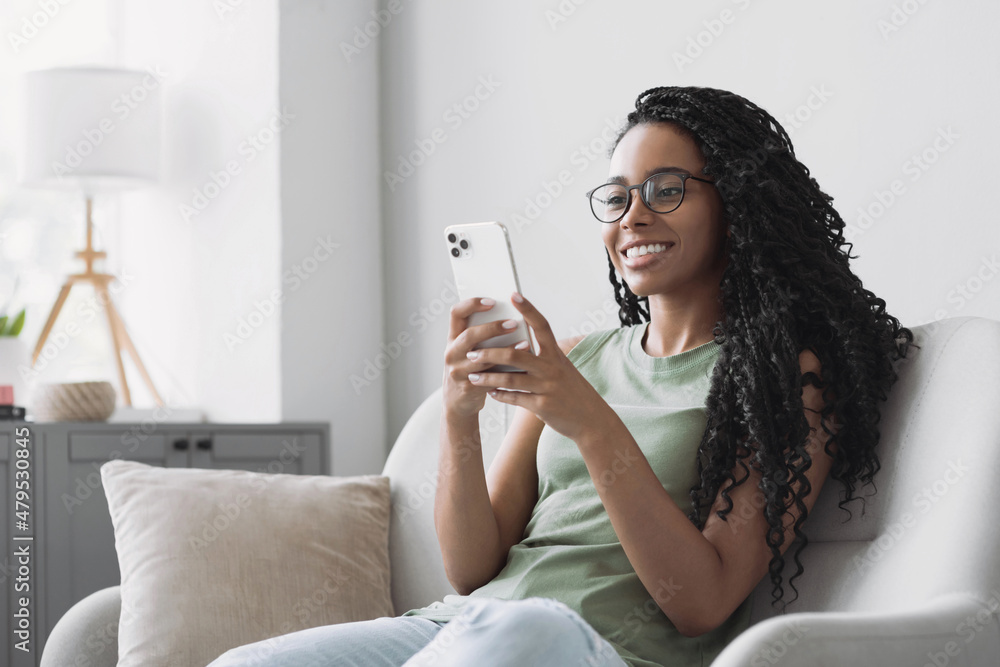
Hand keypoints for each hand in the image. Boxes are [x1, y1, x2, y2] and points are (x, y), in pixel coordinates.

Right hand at [443, 296, 529, 419]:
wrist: (458, 404)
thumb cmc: (471, 370)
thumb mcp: (469, 351)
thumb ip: (483, 336)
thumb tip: (514, 317)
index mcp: (453, 338)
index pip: (456, 313)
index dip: (472, 304)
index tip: (492, 301)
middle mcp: (452, 352)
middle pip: (469, 335)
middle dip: (492, 328)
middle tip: (513, 323)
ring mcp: (458, 371)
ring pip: (481, 358)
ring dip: (505, 350)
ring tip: (526, 343)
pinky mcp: (468, 388)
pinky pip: (489, 378)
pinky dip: (507, 372)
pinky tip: (522, 368)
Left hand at [466, 292, 612, 441]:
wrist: (592, 419)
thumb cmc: (573, 391)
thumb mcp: (563, 369)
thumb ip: (543, 357)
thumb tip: (520, 344)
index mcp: (557, 354)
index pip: (541, 326)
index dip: (528, 309)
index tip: (513, 295)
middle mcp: (552, 368)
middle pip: (515, 354)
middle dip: (490, 353)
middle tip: (471, 353)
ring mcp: (547, 388)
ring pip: (511, 379)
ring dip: (488, 377)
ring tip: (472, 376)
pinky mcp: (542, 406)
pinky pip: (515, 398)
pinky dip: (500, 395)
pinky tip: (490, 393)